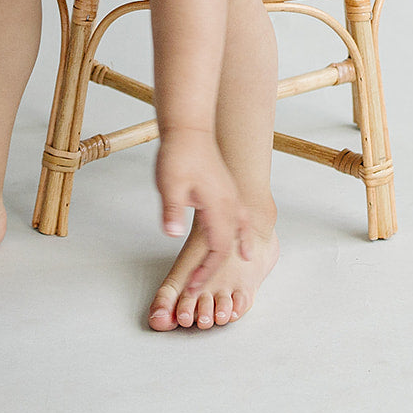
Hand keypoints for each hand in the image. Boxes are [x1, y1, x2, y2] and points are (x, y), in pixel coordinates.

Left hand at [155, 128, 251, 289]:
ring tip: (240, 265)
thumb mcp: (169, 184)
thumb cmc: (179, 154)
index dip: (206, 269)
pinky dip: (243, 231)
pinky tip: (243, 238)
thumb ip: (172, 210)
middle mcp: (229, 202)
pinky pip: (241, 217)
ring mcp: (230, 195)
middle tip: (199, 284)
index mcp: (217, 205)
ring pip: (239, 229)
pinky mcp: (227, 189)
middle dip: (214, 267)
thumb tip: (172, 234)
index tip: (193, 284)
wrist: (188, 128)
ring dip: (234, 249)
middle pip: (228, 244)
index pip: (217, 248)